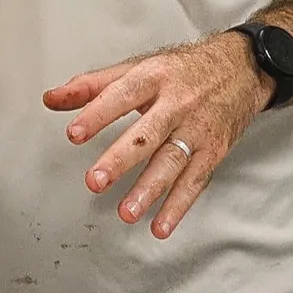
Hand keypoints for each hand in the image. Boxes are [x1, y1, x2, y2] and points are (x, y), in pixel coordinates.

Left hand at [43, 33, 273, 238]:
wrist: (241, 68)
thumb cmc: (182, 70)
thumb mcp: (136, 67)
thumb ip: (91, 85)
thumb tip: (52, 99)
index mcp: (154, 77)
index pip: (121, 95)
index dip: (97, 114)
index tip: (74, 134)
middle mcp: (177, 103)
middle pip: (147, 134)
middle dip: (120, 159)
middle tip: (95, 181)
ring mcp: (198, 129)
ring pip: (172, 161)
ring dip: (149, 190)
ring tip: (126, 212)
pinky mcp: (214, 150)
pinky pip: (195, 181)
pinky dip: (178, 206)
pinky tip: (160, 225)